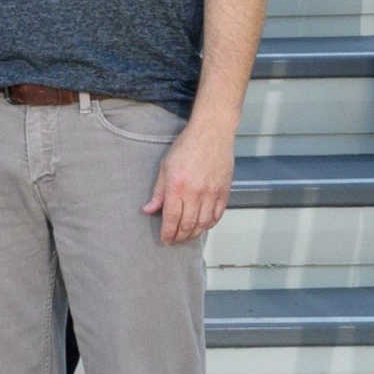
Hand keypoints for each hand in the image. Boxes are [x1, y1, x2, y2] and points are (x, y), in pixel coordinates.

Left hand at [144, 115, 235, 243]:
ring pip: (203, 224)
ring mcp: (212, 194)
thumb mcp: (165, 166)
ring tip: (186, 236)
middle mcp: (195, 193)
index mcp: (177, 186)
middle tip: (174, 240)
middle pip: (187, 225)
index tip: (164, 239)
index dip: (167, 233)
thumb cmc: (186, 146)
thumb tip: (148, 210)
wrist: (212, 134)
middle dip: (179, 237)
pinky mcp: (224, 193)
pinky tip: (202, 226)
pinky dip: (209, 225)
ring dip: (194, 234)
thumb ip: (158, 191)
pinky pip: (217, 216)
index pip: (171, 218)